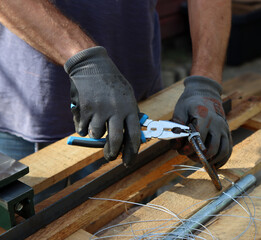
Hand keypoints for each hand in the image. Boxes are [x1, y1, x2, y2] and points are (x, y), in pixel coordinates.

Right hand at [64, 46, 140, 163]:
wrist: (92, 65)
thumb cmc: (112, 83)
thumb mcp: (127, 95)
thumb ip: (130, 114)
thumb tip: (133, 137)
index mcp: (130, 108)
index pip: (134, 136)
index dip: (132, 153)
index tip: (128, 163)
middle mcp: (116, 110)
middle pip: (116, 141)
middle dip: (112, 153)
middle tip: (110, 157)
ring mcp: (100, 109)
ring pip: (97, 135)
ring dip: (96, 134)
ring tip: (96, 124)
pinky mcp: (85, 109)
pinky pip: (83, 129)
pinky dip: (83, 127)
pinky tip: (86, 117)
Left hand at [172, 76, 231, 168]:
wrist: (206, 94)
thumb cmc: (190, 103)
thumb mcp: (180, 110)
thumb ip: (177, 127)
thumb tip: (176, 144)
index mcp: (204, 116)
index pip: (198, 138)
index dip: (189, 148)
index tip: (182, 151)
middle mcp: (217, 123)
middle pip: (211, 148)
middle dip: (200, 156)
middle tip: (191, 156)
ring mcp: (224, 128)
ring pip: (222, 151)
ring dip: (211, 160)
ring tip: (201, 161)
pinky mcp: (227, 133)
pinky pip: (228, 150)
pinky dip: (222, 160)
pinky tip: (213, 164)